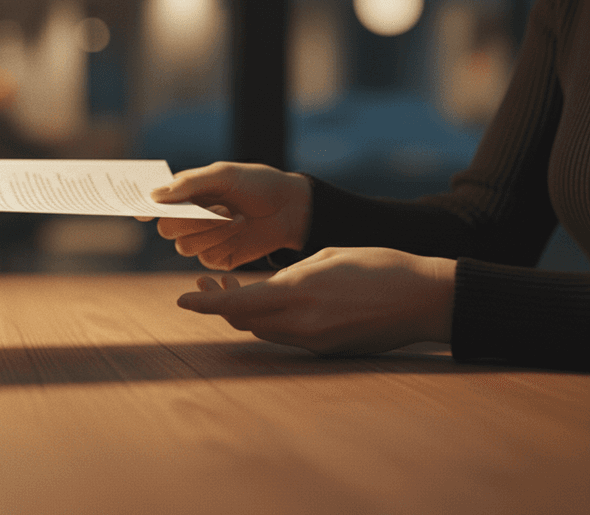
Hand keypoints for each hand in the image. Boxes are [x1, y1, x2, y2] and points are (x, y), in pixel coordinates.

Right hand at [145, 162, 311, 269]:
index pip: (153, 205)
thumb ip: (189, 184)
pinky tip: (240, 228)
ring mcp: (201, 240)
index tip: (142, 214)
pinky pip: (206, 257)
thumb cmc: (256, 184)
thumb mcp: (223, 175)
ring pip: (184, 246)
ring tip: (235, 216)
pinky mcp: (217, 258)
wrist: (289, 207)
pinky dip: (223, 241)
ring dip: (211, 231)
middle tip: (217, 208)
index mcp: (184, 195)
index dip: (142, 210)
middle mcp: (188, 219)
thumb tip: (154, 196)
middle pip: (166, 229)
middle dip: (189, 220)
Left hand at [177, 247, 455, 355]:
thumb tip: (267, 287)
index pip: (239, 303)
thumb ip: (290, 275)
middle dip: (219, 305)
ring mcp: (315, 341)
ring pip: (263, 330)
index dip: (206, 304)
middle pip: (244, 321)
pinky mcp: (327, 349)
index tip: (182, 299)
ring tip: (230, 288)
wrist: (425, 299)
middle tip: (204, 284)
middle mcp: (303, 323)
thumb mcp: (327, 257)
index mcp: (300, 293)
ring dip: (244, 313)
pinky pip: (287, 336)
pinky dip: (270, 321)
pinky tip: (268, 302)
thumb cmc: (381, 266)